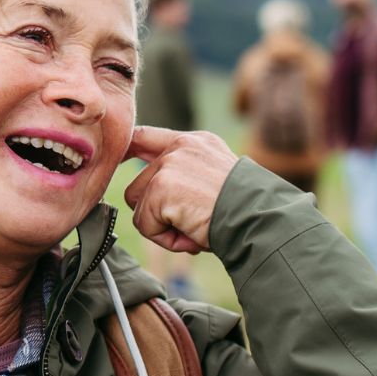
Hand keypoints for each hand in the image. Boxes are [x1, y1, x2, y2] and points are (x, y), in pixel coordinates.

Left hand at [122, 126, 239, 252]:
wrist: (260, 220)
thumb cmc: (246, 210)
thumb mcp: (215, 179)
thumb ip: (186, 176)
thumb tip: (154, 194)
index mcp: (195, 143)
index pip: (146, 137)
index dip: (126, 150)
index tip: (116, 160)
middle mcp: (180, 147)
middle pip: (138, 185)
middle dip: (157, 212)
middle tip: (191, 222)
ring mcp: (168, 166)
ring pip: (139, 207)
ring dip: (162, 226)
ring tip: (194, 227)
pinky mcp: (160, 188)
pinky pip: (145, 225)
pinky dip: (166, 239)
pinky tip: (191, 234)